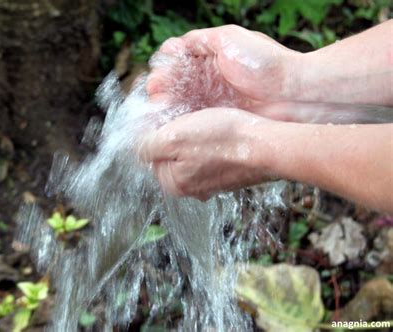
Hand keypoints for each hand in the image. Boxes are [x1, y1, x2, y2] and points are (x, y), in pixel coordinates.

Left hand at [138, 108, 272, 199]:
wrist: (268, 146)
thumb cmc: (223, 139)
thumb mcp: (174, 138)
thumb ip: (147, 145)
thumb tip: (135, 147)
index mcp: (173, 184)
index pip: (148, 152)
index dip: (153, 128)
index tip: (167, 112)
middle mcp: (189, 189)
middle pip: (167, 152)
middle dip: (173, 132)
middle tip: (189, 116)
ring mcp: (210, 182)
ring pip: (188, 151)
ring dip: (191, 134)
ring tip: (205, 120)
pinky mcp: (227, 173)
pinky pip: (208, 152)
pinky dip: (209, 139)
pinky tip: (219, 128)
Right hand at [146, 25, 298, 110]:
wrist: (292, 92)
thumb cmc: (264, 62)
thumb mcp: (229, 39)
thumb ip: (200, 40)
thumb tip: (175, 45)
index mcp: (209, 60)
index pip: (177, 64)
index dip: (164, 71)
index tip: (156, 80)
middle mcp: (208, 81)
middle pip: (175, 85)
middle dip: (161, 89)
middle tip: (156, 95)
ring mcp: (212, 101)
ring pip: (181, 103)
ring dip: (167, 105)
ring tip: (160, 106)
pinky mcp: (219, 119)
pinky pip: (193, 119)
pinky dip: (179, 119)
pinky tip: (172, 120)